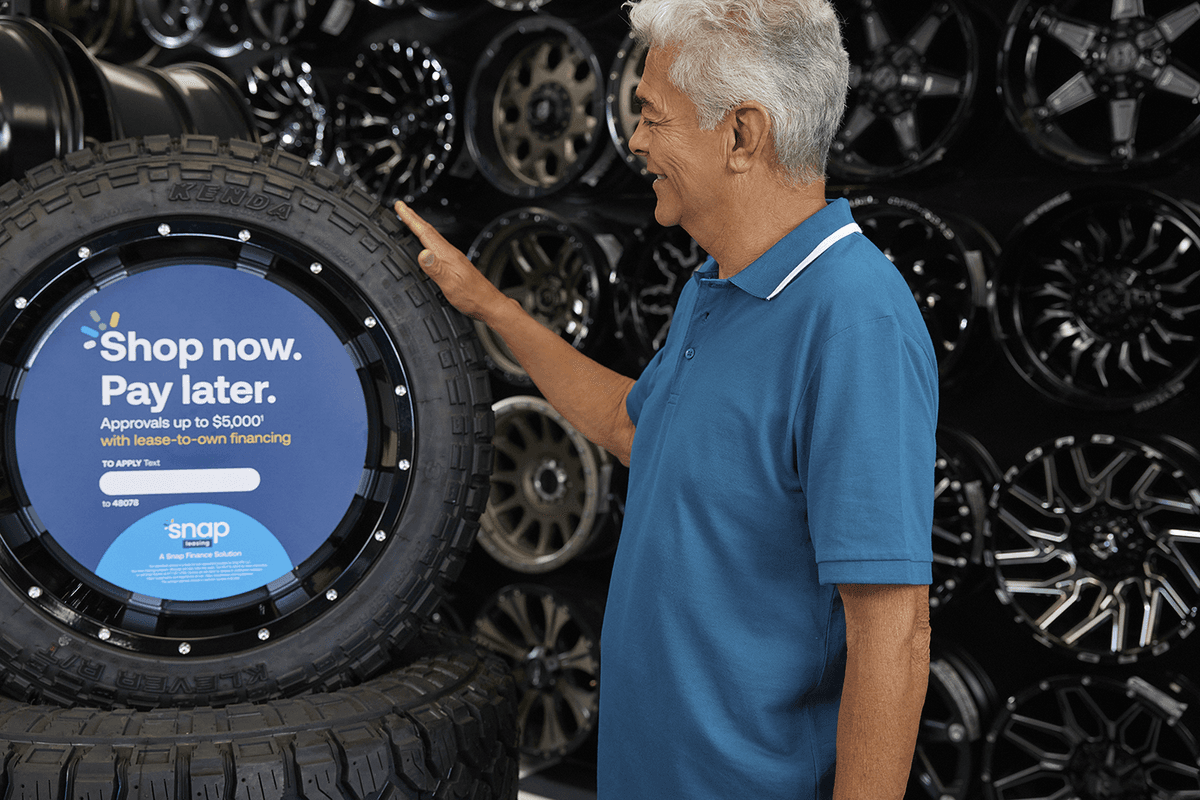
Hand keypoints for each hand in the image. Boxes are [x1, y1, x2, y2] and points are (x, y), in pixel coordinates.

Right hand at [394, 200, 503, 320]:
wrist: (489, 304)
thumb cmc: (472, 296)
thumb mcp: (450, 284)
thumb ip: (435, 269)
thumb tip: (422, 254)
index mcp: (447, 254)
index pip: (425, 232)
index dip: (410, 219)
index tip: (400, 207)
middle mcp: (450, 253)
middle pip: (429, 231)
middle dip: (413, 217)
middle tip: (402, 207)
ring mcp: (453, 258)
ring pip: (433, 237)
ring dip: (420, 227)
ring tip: (411, 221)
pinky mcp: (455, 264)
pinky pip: (437, 246)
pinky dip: (428, 240)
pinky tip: (427, 245)